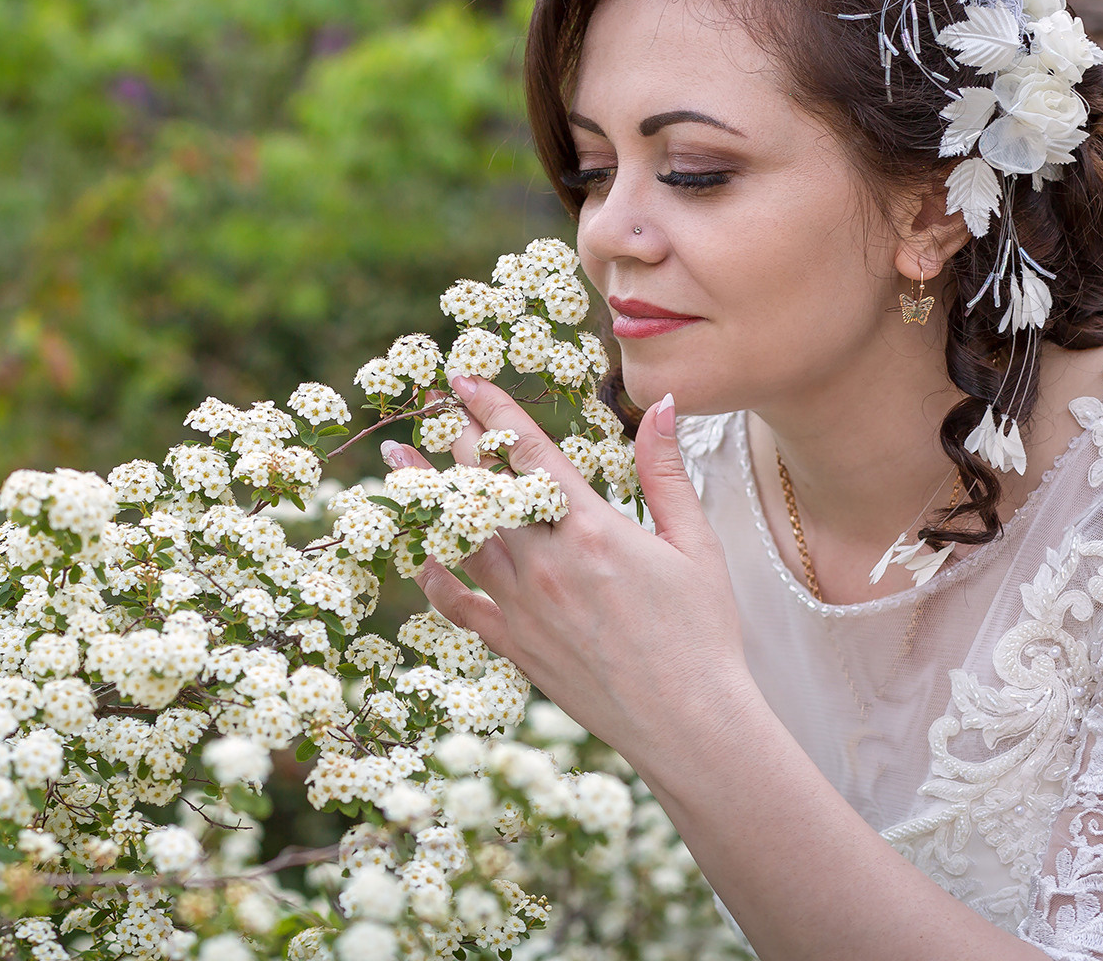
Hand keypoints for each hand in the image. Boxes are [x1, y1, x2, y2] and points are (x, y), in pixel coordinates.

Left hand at [396, 377, 747, 759]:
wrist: (690, 723)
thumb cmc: (703, 633)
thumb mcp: (695, 544)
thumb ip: (665, 471)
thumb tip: (657, 403)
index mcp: (592, 530)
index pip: (528, 452)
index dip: (492, 408)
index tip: (463, 379)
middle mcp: (547, 564)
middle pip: (485, 487)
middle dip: (456, 438)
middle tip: (429, 405)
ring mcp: (524, 607)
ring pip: (460, 537)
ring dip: (428, 494)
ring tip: (399, 460)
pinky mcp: (515, 647)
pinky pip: (460, 606)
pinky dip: (435, 577)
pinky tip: (421, 551)